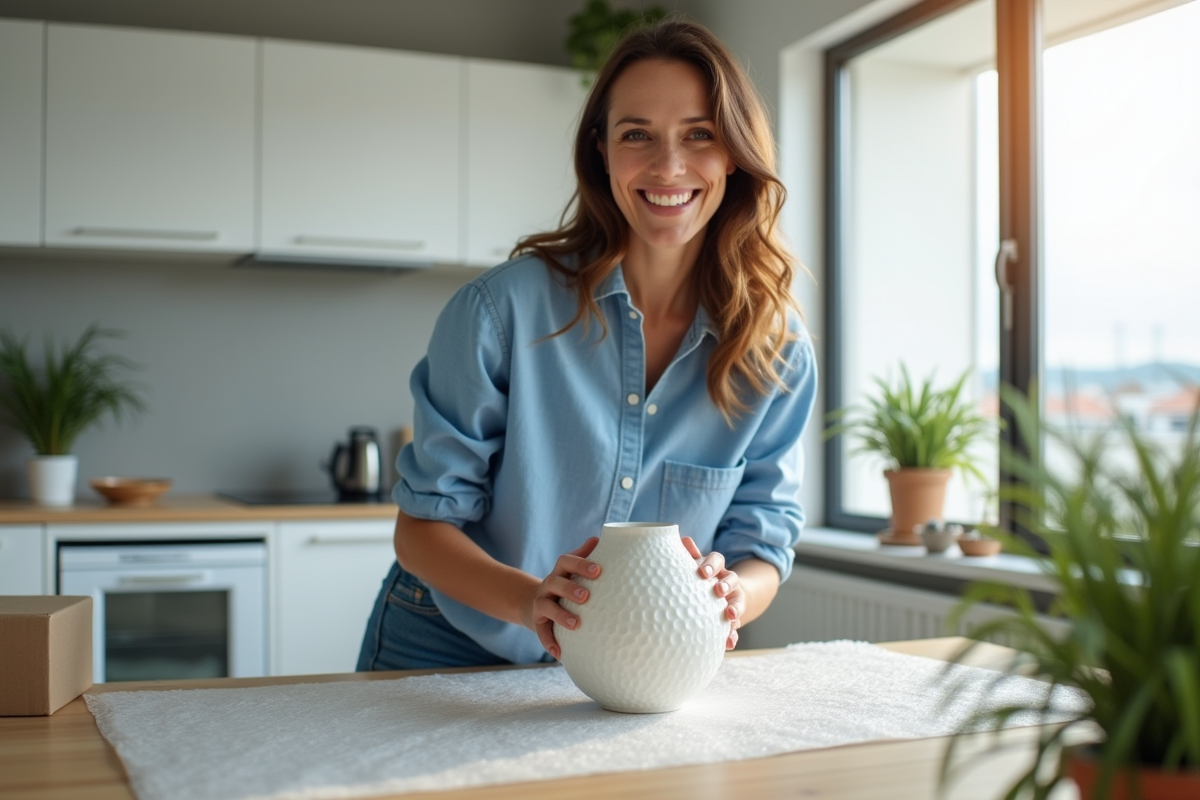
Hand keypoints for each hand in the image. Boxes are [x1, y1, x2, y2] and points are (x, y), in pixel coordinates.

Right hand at [519, 537, 599, 659]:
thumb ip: (584, 555)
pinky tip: (560, 653)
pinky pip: (541, 633)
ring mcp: (540, 603)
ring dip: (560, 615)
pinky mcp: (537, 622)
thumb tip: (601, 537)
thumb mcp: (570, 570)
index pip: (566, 561)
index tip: (598, 571)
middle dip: (569, 588)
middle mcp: (548, 585)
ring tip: (575, 624)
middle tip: (586, 597)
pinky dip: (549, 642)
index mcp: (560, 571)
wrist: (531, 604)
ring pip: (546, 607)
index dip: (580, 564)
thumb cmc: (563, 585)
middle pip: (555, 582)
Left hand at [681, 537, 740, 649]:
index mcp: (716, 567)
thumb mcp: (697, 566)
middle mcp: (728, 581)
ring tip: (730, 616)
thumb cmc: (701, 579)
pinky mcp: (734, 617)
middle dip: (725, 584)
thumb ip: (690, 556)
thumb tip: (682, 538)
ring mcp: (733, 599)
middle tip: (718, 590)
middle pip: (731, 578)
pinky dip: (732, 635)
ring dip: (735, 608)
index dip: (711, 565)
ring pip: (737, 602)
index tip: (702, 573)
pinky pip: (735, 626)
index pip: (717, 560)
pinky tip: (728, 643)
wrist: (722, 595)